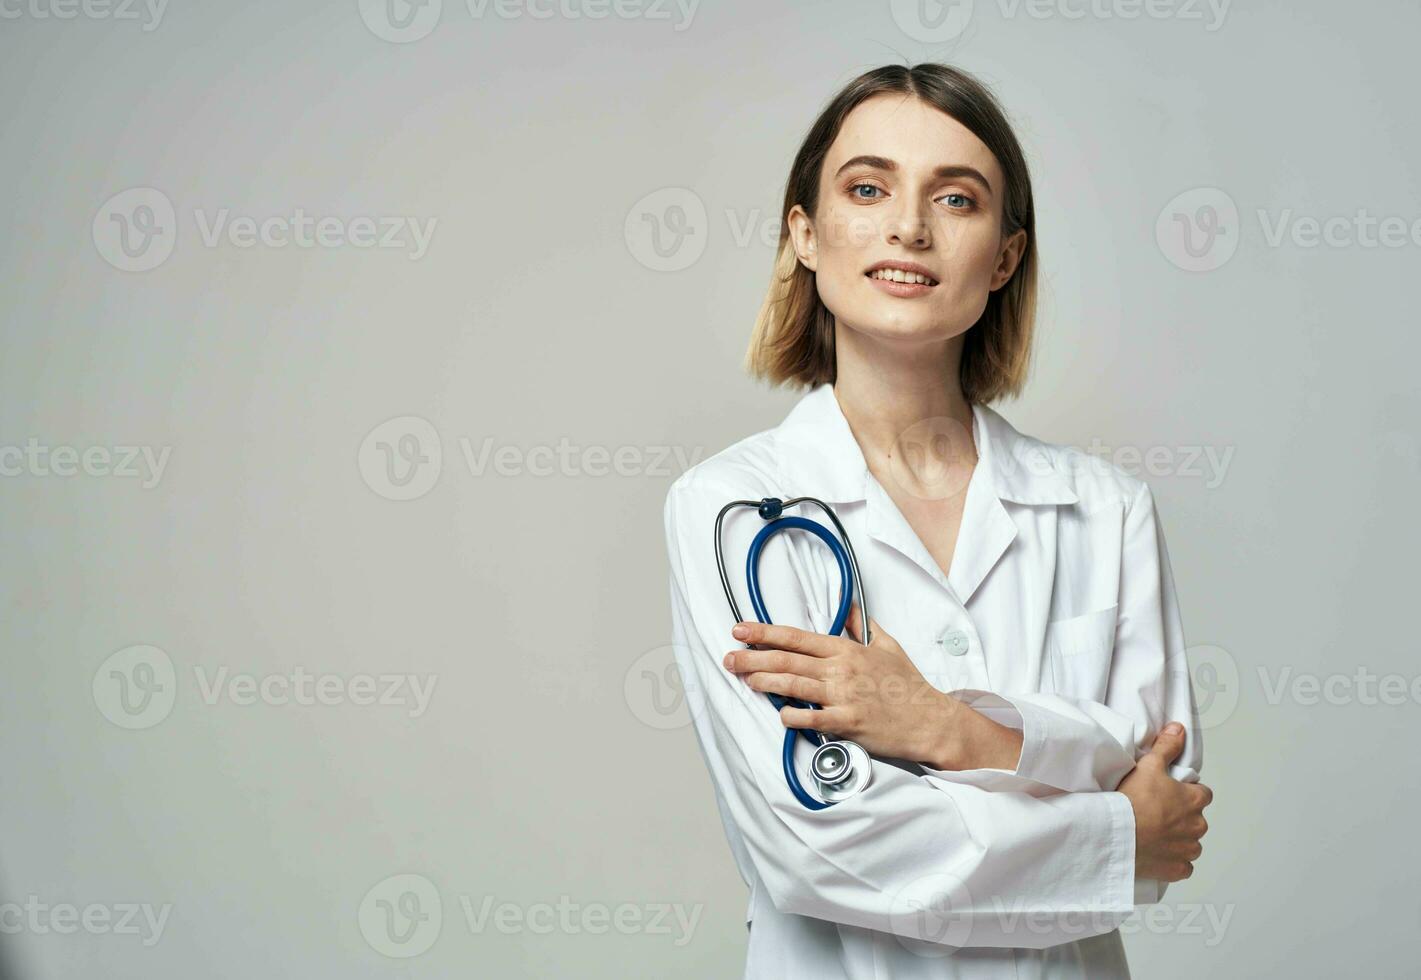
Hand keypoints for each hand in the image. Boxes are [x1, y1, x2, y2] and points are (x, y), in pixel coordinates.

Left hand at [723, 605, 1020, 769]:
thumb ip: (860, 625)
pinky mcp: (847, 723)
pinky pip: (810, 719)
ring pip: (792, 686)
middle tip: (729, 658)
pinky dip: (791, 716)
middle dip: (752, 658)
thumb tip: (847, 604)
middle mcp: (840, 670)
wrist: (929, 719)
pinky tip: (780, 714)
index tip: (741, 630)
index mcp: (846, 650)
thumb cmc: (908, 684)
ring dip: (764, 683)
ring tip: (745, 680)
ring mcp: (842, 697)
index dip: (764, 632)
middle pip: (787, 660)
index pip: (797, 637)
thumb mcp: (886, 644)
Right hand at [1118, 722, 1212, 880]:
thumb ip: (1167, 747)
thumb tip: (1179, 729)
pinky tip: (1158, 854)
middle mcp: (1197, 826)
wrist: (1118, 833)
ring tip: (1155, 834)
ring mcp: (1188, 849)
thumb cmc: (1133, 800)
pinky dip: (1174, 861)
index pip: (1203, 794)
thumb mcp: (1149, 765)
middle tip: (1157, 813)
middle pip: (1196, 820)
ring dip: (1178, 840)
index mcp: (1194, 800)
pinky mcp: (1177, 869)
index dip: (1187, 793)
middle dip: (1182, 817)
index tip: (1170, 793)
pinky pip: (1183, 867)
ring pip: (1191, 843)